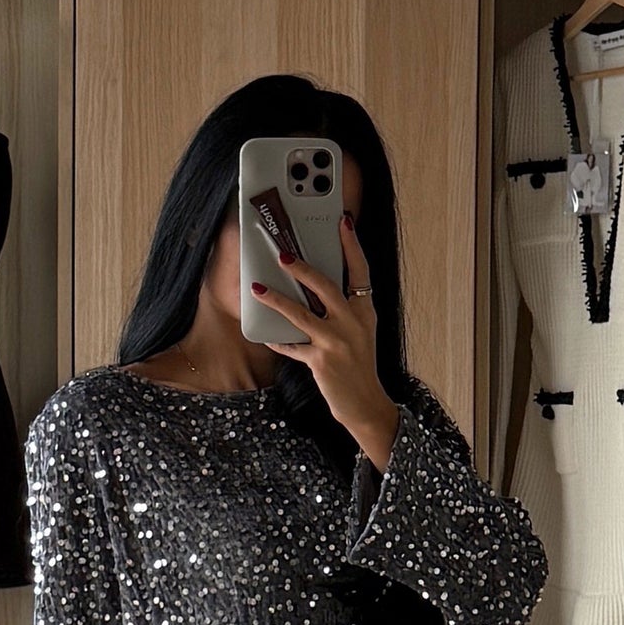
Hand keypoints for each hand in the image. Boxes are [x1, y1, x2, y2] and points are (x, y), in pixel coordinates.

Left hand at [256, 212, 399, 457]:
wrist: (365, 403)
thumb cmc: (358, 365)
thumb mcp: (359, 332)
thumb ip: (343, 310)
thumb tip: (314, 287)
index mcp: (364, 311)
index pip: (360, 270)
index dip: (351, 245)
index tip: (344, 221)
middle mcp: (352, 323)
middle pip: (324, 286)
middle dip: (301, 268)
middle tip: (282, 253)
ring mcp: (336, 342)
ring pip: (300, 314)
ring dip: (276, 299)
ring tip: (258, 288)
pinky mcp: (321, 361)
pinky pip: (293, 346)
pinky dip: (278, 340)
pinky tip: (266, 333)